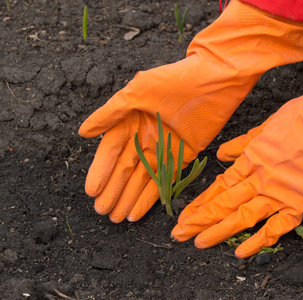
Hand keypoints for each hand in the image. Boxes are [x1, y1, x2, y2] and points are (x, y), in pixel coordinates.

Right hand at [79, 0, 302, 222]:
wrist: (214, 80)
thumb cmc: (174, 80)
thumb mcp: (138, 91)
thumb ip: (111, 112)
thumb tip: (83, 132)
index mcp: (130, 120)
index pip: (111, 151)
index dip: (101, 172)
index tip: (92, 192)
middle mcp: (145, 137)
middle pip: (125, 169)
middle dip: (113, 191)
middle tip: (103, 211)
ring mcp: (164, 149)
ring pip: (142, 179)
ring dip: (129, 198)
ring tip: (117, 217)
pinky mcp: (183, 157)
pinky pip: (165, 180)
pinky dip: (152, 196)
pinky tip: (138, 211)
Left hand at [171, 71, 302, 257]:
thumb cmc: (302, 118)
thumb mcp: (265, 125)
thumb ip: (242, 143)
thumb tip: (221, 155)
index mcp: (250, 160)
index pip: (219, 186)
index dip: (200, 202)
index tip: (183, 215)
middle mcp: (259, 180)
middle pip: (224, 203)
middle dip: (199, 220)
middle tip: (179, 234)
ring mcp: (278, 194)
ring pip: (242, 217)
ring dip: (218, 231)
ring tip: (199, 243)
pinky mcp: (299, 205)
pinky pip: (276, 228)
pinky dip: (259, 241)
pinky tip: (240, 252)